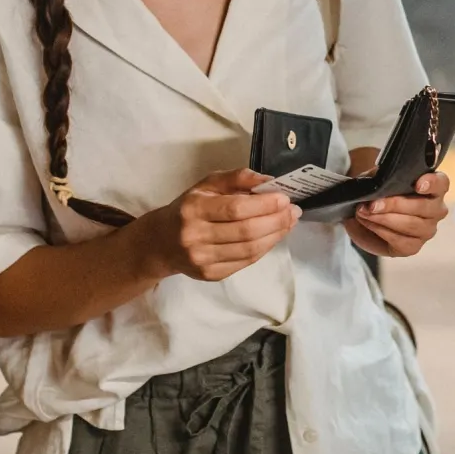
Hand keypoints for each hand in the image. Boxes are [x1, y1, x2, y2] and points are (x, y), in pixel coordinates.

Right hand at [143, 168, 299, 282]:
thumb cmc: (188, 208)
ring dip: (275, 236)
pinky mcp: (210, 275)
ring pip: (249, 250)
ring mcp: (203, 260)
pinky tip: (273, 236)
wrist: (160, 243)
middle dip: (276, 221)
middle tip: (294, 211)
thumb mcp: (207, 184)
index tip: (284, 198)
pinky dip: (264, 248)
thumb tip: (268, 180)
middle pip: (246, 232)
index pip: (235, 209)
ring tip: (289, 223)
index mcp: (194, 209)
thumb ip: (237, 178)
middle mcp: (196, 236)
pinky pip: (245, 262)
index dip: (264, 205)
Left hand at [344, 172, 449, 257]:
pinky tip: (369, 223)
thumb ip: (382, 176)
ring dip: (385, 218)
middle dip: (395, 205)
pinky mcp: (414, 247)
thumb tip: (378, 181)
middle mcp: (435, 209)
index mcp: (433, 187)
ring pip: (412, 225)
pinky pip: (401, 241)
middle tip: (373, 204)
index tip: (418, 185)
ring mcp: (427, 230)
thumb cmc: (380, 191)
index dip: (432, 183)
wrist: (366, 212)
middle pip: (424, 207)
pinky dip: (382, 231)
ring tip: (365, 212)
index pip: (441, 183)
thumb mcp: (379, 177)